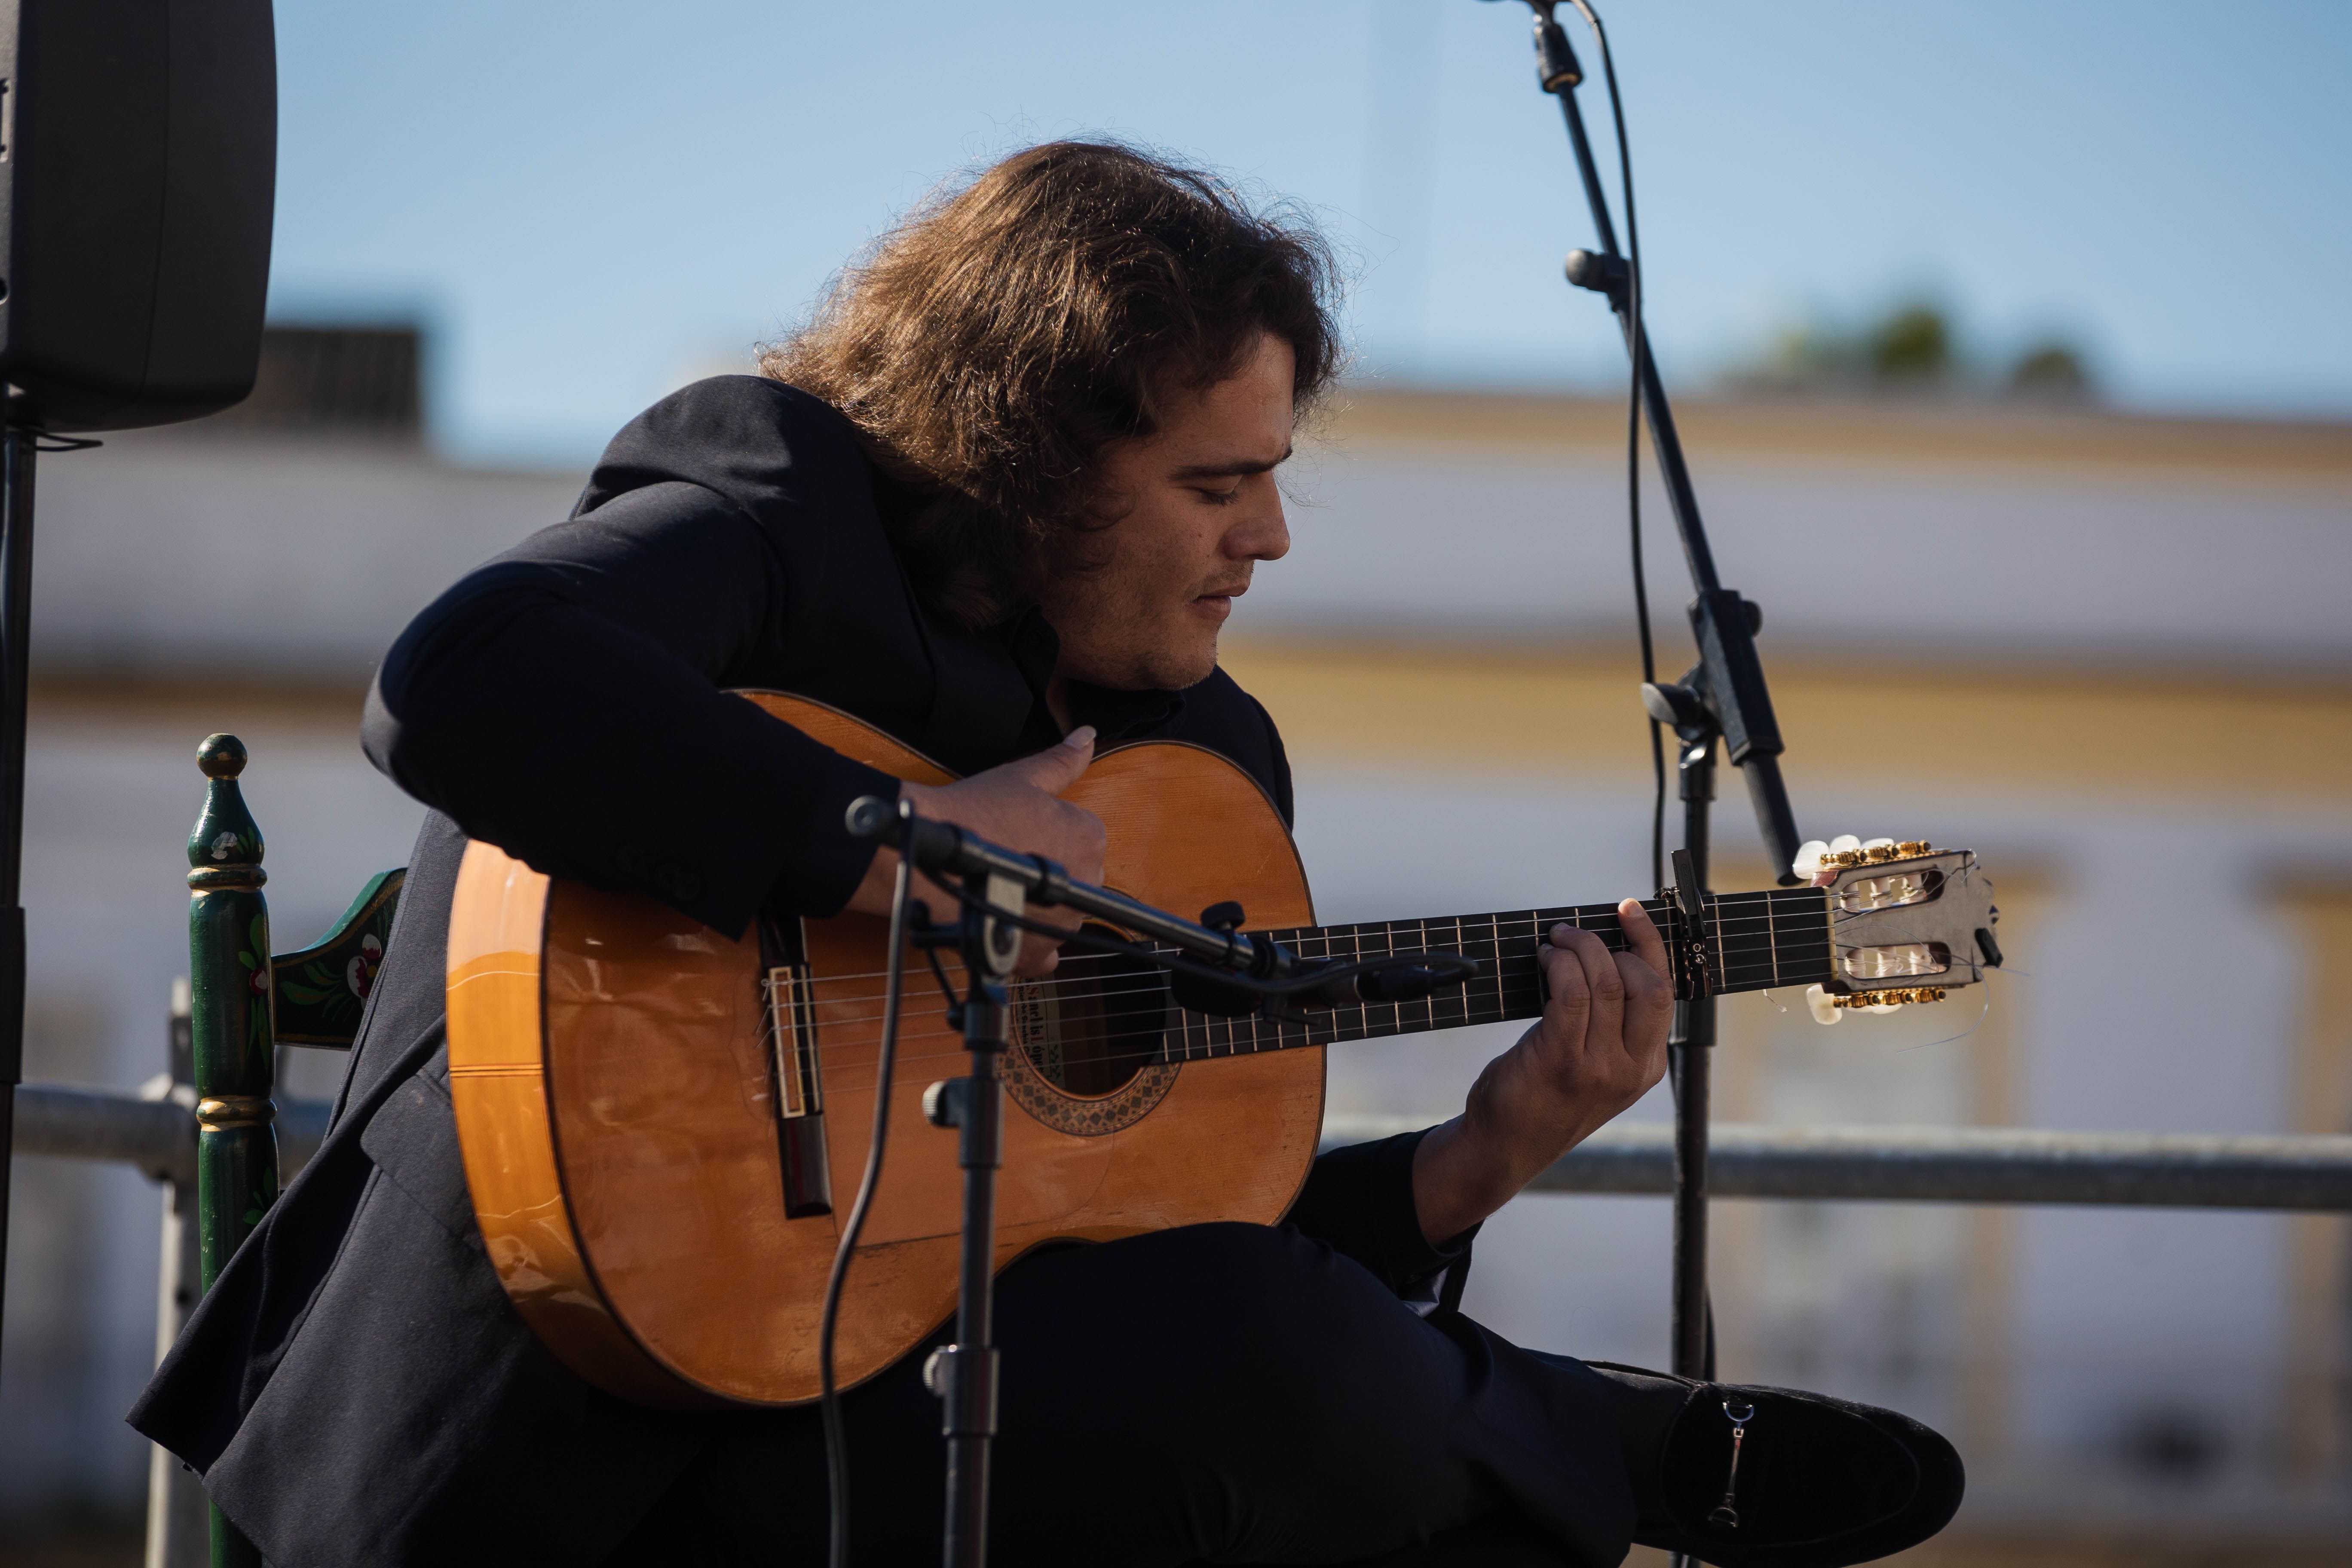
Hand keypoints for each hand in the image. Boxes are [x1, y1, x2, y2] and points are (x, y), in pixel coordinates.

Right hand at [845, 727, 1106, 977]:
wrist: (921, 853)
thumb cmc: (971, 812)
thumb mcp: (1021, 777)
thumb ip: (1063, 760)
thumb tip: (1088, 735)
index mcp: (1088, 837)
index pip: (1083, 835)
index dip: (1049, 831)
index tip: (1021, 830)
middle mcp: (1087, 882)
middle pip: (1077, 876)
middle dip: (1051, 870)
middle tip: (1009, 856)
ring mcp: (1063, 922)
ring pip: (1061, 913)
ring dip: (1039, 904)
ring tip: (1000, 885)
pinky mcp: (1036, 953)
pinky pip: (1048, 953)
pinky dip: (1031, 944)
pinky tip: (1007, 922)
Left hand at [1411, 899, 1674, 1243]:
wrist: (1504, 1148)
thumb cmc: (1544, 1098)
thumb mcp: (1597, 1071)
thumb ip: (1612, 1027)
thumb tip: (1601, 957)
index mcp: (1648, 1067)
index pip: (1664, 991)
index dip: (1649, 943)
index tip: (1629, 911)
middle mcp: (1631, 1068)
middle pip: (1645, 984)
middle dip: (1611, 945)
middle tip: (1577, 934)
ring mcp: (1598, 1066)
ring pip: (1605, 982)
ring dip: (1577, 949)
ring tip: (1555, 943)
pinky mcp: (1561, 1059)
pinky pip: (1570, 993)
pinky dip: (1559, 965)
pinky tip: (1546, 961)